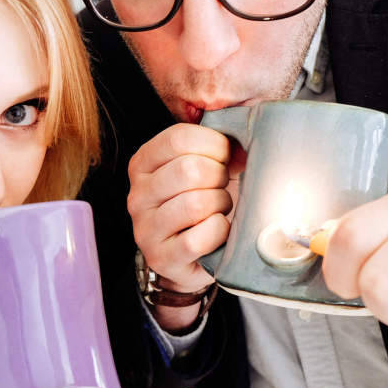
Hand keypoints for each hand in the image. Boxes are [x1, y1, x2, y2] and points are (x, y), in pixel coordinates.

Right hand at [127, 123, 234, 329]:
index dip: (215, 144)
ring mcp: (145, 229)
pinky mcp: (161, 258)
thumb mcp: (205, 165)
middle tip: (223, 187)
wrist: (198, 255)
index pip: (179, 138)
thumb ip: (220, 143)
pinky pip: (198, 239)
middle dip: (219, 177)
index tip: (225, 157)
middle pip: (188, 169)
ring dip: (220, 205)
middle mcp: (137, 195)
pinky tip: (219, 230)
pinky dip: (219, 232)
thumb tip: (250, 130)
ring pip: (195, 204)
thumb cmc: (206, 203)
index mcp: (143, 164)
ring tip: (220, 209)